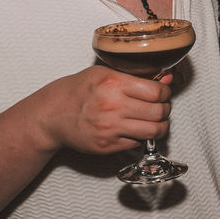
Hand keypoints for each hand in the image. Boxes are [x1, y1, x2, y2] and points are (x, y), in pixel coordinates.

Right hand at [31, 66, 172, 155]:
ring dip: (160, 126)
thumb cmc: (78, 91)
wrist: (52, 115)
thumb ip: (137, 74)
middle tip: (161, 107)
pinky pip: (138, 143)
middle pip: (159, 111)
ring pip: (153, 131)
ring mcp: (110, 128)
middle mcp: (112, 106)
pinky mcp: (107, 146)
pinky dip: (142, 137)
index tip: (164, 92)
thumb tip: (167, 78)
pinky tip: (135, 129)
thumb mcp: (105, 73)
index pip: (157, 91)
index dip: (166, 92)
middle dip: (165, 109)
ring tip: (155, 121)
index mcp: (113, 83)